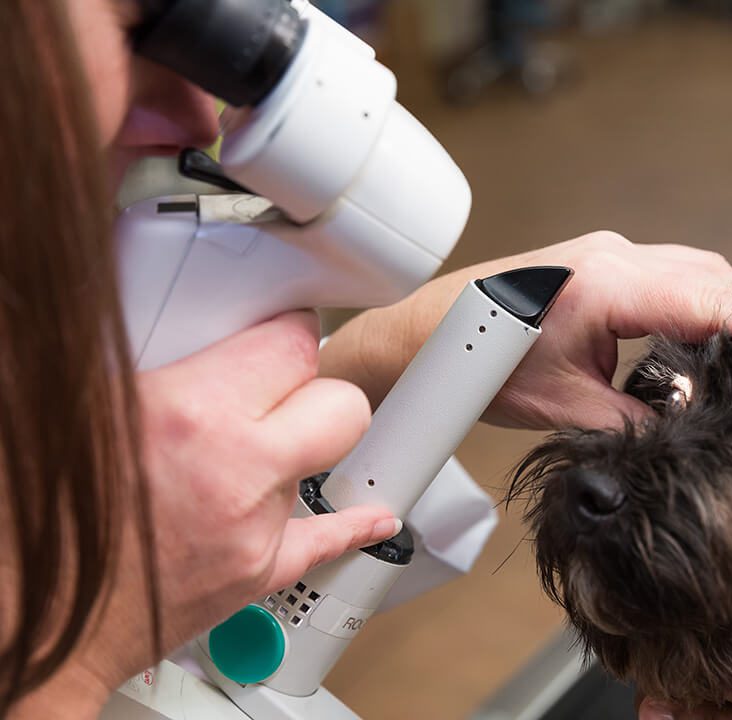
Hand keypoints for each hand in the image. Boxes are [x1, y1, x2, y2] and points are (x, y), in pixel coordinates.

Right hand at [19, 312, 401, 713]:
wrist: (26, 623)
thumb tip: (141, 302)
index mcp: (190, 413)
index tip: (277, 330)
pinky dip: (350, 524)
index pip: (293, 344)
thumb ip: (126, 348)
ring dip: (300, 446)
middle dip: (313, 386)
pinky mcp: (259, 573)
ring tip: (256, 445)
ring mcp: (256, 527)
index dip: (287, 329)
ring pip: (331, 459)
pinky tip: (370, 515)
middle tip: (278, 386)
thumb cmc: (37, 518)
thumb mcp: (73, 401)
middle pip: (340, 402)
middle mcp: (238, 470)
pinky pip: (329, 539)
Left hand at [322, 232, 731, 429]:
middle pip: (710, 281)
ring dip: (724, 310)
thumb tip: (690, 431)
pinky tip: (707, 339)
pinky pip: (669, 274)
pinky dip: (696, 304)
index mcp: (606, 284)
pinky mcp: (602, 260)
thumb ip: (637, 420)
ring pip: (693, 273)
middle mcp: (614, 254)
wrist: (427, 333)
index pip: (707, 300)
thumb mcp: (565, 408)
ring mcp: (608, 250)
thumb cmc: (479, 365)